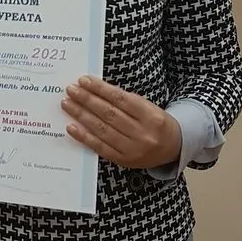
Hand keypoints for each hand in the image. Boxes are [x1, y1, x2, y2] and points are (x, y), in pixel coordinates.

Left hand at [61, 76, 182, 170]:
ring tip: (67, 104)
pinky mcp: (124, 160)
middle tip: (71, 90)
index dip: (100, 89)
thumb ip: (124, 100)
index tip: (83, 80)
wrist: (174, 147)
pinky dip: (84, 137)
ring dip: (81, 115)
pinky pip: (100, 147)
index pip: (120, 99)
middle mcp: (142, 133)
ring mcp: (132, 148)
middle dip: (87, 100)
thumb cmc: (156, 123)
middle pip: (109, 113)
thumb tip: (95, 90)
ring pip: (102, 129)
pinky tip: (72, 127)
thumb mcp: (148, 107)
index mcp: (150, 115)